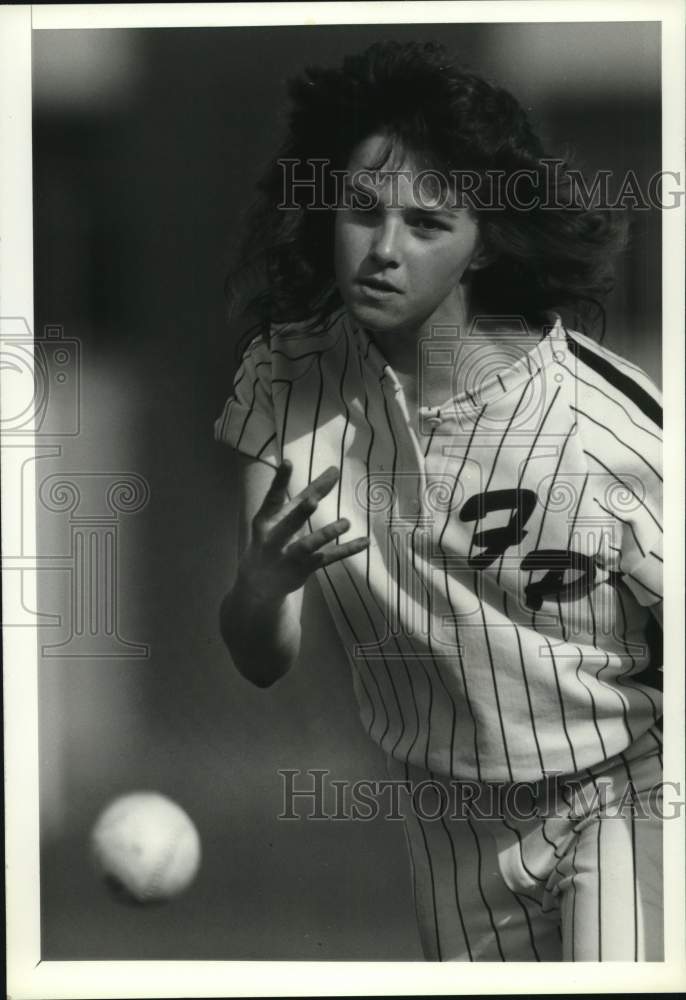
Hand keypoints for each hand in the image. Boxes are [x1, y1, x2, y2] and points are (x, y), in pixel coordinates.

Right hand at [237, 460, 369, 602]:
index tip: (288, 462)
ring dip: (327, 533)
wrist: (257, 583)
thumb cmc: (272, 538)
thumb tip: (333, 471)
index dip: (279, 480)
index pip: (273, 498)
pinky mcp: (305, 568)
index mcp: (266, 520)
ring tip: (346, 522)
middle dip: (301, 513)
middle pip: (291, 522)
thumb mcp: (280, 517)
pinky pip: (329, 558)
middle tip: (313, 501)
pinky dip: (347, 550)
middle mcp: (275, 538)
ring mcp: (290, 555)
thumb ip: (306, 495)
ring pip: (310, 544)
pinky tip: (364, 542)